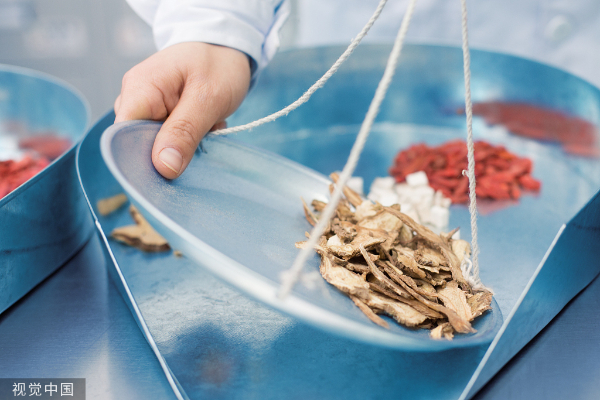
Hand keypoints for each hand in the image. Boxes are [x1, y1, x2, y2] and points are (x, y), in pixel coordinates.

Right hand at [114, 42, 251, 178]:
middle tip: (203, 138)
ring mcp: (148, 107)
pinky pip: (170, 139)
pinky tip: (207, 126)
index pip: (123, 136)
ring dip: (186, 145)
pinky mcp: (162, 115)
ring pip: (158, 145)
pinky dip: (191, 139)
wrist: (228, 46)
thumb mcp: (208, 98)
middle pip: (139, 144)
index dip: (141, 159)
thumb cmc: (219, 64)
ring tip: (209, 126)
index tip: (170, 171)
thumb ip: (185, 131)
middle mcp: (136, 99)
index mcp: (140, 89)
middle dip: (172, 151)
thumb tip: (163, 167)